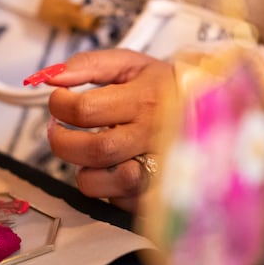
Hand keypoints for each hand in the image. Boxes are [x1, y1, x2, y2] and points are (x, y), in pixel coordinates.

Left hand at [44, 49, 175, 210]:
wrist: (211, 110)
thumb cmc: (163, 88)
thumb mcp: (131, 64)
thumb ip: (89, 65)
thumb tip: (53, 78)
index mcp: (145, 99)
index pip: (85, 109)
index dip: (60, 105)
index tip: (59, 102)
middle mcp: (153, 135)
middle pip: (94, 149)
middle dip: (62, 142)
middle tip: (58, 132)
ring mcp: (158, 167)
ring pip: (104, 182)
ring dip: (84, 170)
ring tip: (86, 155)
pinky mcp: (158, 192)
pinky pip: (118, 200)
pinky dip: (106, 189)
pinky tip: (111, 170)